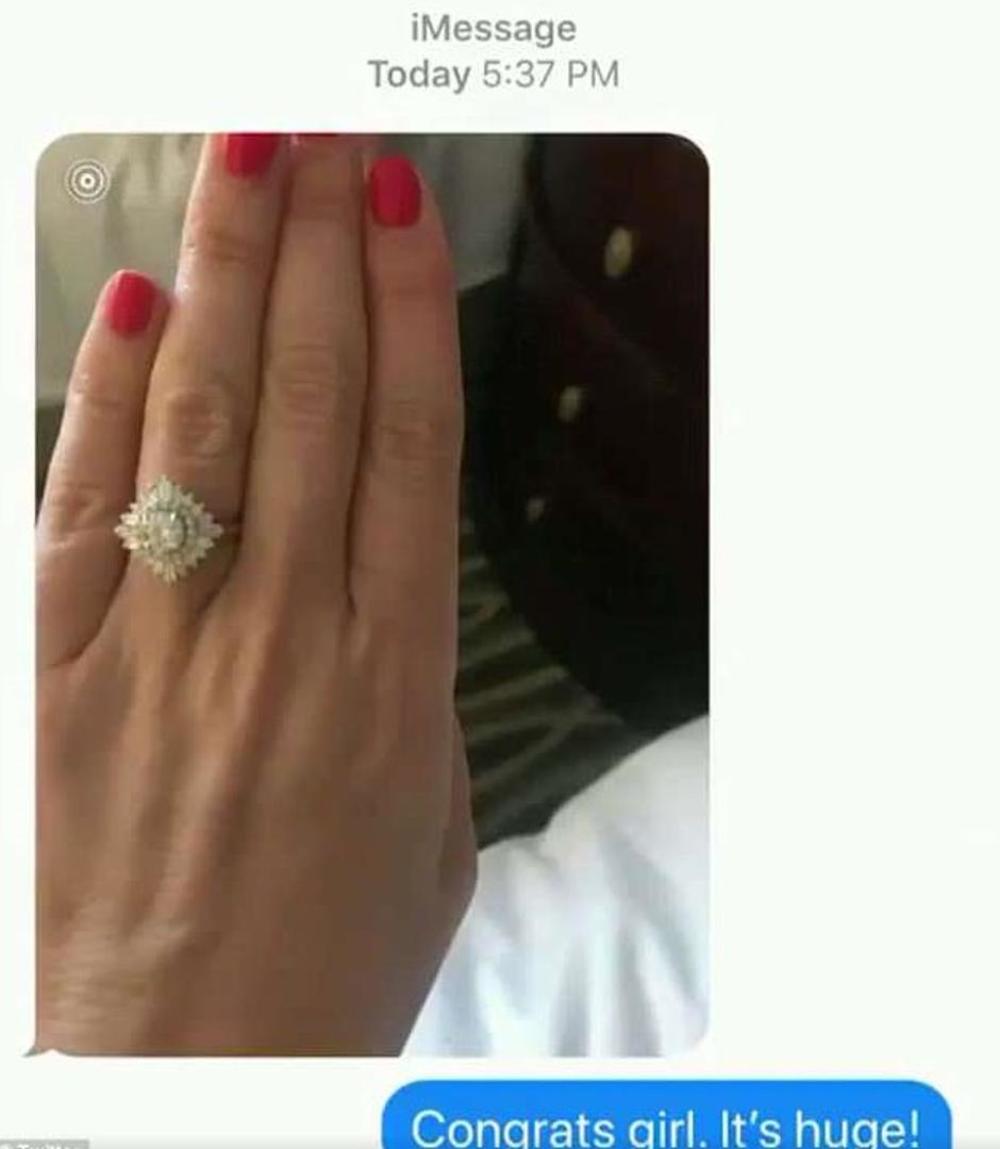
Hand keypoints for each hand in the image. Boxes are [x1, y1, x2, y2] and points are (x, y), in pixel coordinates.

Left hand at [36, 134, 474, 1054]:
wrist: (186, 1070)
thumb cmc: (330, 960)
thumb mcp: (435, 824)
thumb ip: (415, 684)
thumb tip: (394, 577)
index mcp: (393, 682)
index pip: (406, 446)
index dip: (406, 314)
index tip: (405, 216)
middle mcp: (282, 641)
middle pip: (307, 401)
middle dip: (320, 250)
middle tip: (324, 139)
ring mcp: (164, 650)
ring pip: (204, 424)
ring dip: (225, 278)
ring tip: (245, 164)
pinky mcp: (62, 676)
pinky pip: (87, 505)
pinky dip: (104, 395)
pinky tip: (127, 302)